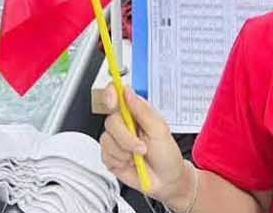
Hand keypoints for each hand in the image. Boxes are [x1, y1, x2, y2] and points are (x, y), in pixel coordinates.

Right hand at [97, 85, 190, 202]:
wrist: (166, 181)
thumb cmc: (166, 154)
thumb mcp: (160, 129)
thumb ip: (142, 110)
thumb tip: (127, 91)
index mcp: (135, 111)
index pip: (116, 94)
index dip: (110, 93)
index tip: (112, 101)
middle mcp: (123, 123)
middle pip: (110, 119)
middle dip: (125, 136)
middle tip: (141, 146)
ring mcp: (115, 139)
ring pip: (106, 138)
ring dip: (125, 150)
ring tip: (138, 155)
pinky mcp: (110, 155)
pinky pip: (105, 153)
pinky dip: (119, 159)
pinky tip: (130, 162)